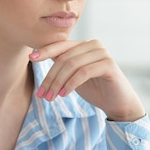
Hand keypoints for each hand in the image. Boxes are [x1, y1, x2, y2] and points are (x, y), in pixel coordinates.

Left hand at [29, 40, 144, 121]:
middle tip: (42, 95)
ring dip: (58, 83)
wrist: (117, 103)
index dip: (45, 51)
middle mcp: (93, 45)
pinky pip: (83, 72)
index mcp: (84, 45)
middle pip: (64, 58)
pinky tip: (64, 94)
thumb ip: (62, 65)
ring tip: (51, 98)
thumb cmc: (95, 90)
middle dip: (50, 78)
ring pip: (72, 65)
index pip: (61, 45)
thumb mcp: (73, 76)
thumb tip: (36, 55)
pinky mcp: (108, 64)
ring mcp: (102, 53)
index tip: (31, 59)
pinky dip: (71, 83)